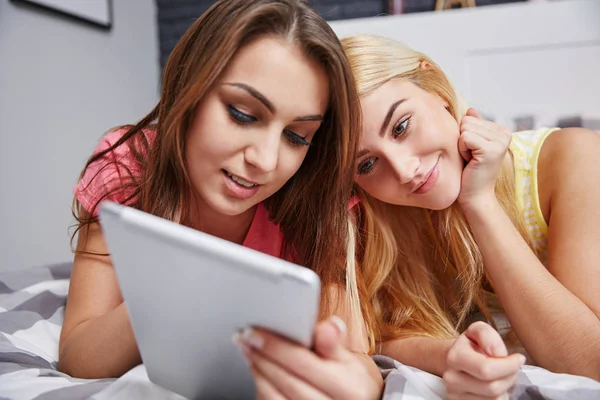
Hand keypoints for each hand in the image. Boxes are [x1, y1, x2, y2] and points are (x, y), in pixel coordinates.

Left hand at [233, 316, 379, 399]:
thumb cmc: (349, 383)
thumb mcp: (348, 360)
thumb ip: (333, 343)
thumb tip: (329, 327)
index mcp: (349, 389)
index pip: (304, 363)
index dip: (276, 346)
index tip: (255, 332)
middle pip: (286, 381)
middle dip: (262, 358)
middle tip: (246, 339)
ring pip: (275, 398)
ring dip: (258, 374)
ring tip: (250, 354)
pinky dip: (262, 391)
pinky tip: (259, 376)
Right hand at [444, 321, 524, 399]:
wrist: (456, 359)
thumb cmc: (472, 345)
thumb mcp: (478, 330)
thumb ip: (487, 335)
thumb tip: (497, 354)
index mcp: (455, 357)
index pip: (486, 369)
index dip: (509, 365)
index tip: (519, 358)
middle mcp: (451, 378)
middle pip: (493, 388)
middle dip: (509, 377)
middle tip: (512, 367)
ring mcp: (455, 395)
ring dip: (505, 387)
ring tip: (502, 375)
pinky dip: (499, 397)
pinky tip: (495, 385)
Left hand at [457, 108, 512, 209]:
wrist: (475, 195)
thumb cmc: (471, 171)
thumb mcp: (472, 145)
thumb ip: (474, 126)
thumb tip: (471, 109)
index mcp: (502, 130)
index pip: (469, 118)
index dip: (464, 136)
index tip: (473, 152)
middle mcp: (505, 133)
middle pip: (466, 121)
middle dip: (462, 140)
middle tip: (471, 157)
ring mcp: (500, 141)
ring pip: (465, 128)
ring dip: (462, 146)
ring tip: (471, 159)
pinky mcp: (491, 149)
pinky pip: (464, 137)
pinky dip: (462, 150)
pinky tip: (471, 161)